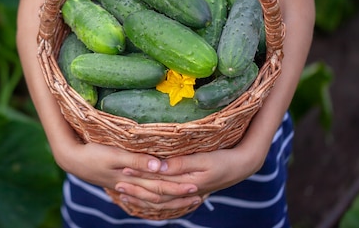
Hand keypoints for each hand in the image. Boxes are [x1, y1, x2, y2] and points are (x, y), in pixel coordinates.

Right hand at [53, 140, 204, 208]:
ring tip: (184, 199)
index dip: (178, 187)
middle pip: (159, 193)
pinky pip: (140, 194)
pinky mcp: (119, 182)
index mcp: (132, 178)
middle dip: (178, 195)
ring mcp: (124, 185)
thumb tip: (160, 166)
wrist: (71, 158)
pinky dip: (152, 198)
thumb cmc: (92, 153)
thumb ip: (137, 160)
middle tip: (199, 194)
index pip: (160, 185)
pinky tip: (158, 198)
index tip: (197, 186)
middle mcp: (131, 184)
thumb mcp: (114, 155)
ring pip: (151, 196)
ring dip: (168, 199)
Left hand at [113, 145, 264, 209]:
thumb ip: (180, 164)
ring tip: (124, 192)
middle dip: (135, 189)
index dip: (139, 176)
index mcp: (185, 183)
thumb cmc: (224, 159)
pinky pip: (169, 199)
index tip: (121, 168)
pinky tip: (145, 198)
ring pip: (160, 199)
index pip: (157, 182)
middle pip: (155, 193)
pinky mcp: (189, 189)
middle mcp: (184, 190)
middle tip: (115, 184)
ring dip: (142, 196)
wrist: (243, 165)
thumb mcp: (203, 160)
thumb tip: (158, 166)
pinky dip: (155, 200)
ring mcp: (187, 192)